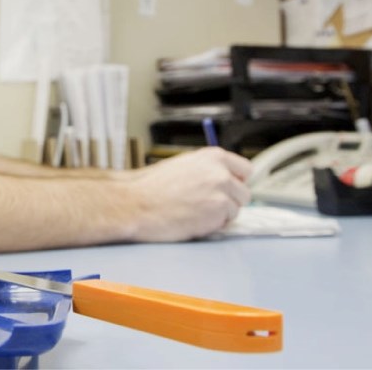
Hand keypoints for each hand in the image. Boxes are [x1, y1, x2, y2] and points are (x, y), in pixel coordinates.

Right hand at [128, 147, 251, 240]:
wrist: (137, 203)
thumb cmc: (152, 187)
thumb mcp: (183, 166)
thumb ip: (207, 170)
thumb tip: (224, 179)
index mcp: (212, 156)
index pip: (244, 169)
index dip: (235, 181)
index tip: (227, 189)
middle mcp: (221, 171)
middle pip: (243, 192)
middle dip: (229, 200)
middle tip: (206, 205)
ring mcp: (222, 190)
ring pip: (236, 208)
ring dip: (221, 214)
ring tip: (196, 212)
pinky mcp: (220, 210)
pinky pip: (227, 222)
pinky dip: (214, 224)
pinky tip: (194, 219)